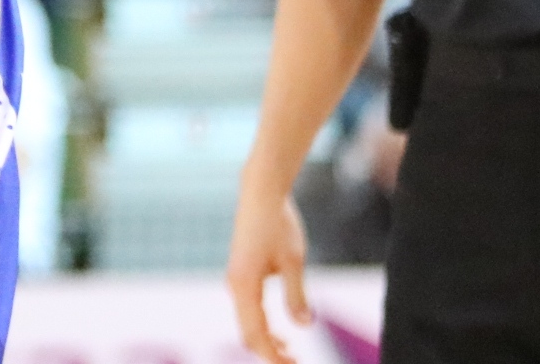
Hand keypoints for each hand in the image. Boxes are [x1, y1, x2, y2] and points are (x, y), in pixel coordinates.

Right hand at [224, 184, 312, 363]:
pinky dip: (262, 326)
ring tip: (291, 351)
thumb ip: (296, 295)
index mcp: (245, 285)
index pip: (256, 334)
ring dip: (266, 341)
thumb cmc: (278, 224)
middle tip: (296, 363)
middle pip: (247, 333)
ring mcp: (236, 280)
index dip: (274, 356)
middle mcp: (235, 286)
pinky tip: (281, 330)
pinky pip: (248, 310)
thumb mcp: (294, 261)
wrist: (260, 193)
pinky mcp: (241, 274)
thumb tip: (304, 326)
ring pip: (246, 323)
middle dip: (269, 353)